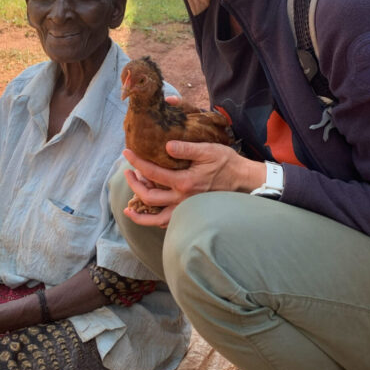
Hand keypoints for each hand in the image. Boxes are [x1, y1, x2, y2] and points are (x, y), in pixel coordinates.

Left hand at [122, 142, 261, 227]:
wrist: (243, 181)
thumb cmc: (226, 164)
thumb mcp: (208, 150)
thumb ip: (186, 149)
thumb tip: (166, 146)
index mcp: (184, 182)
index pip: (152, 173)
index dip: (137, 163)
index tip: (127, 154)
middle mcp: (182, 199)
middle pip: (149, 197)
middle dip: (134, 184)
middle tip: (127, 173)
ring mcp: (186, 209)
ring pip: (156, 219)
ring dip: (140, 214)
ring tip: (128, 208)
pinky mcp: (190, 213)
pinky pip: (168, 223)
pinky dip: (155, 221)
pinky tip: (149, 215)